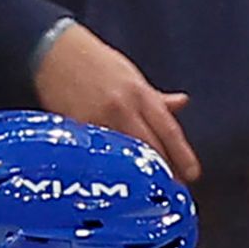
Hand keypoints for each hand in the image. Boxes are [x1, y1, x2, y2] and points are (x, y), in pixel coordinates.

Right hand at [33, 21, 196, 181]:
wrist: (57, 53)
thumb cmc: (95, 63)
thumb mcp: (131, 76)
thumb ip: (155, 97)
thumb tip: (180, 104)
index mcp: (139, 93)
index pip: (167, 128)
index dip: (181, 153)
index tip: (192, 175)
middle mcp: (122, 107)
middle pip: (150, 146)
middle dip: (163, 170)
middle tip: (171, 192)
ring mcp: (98, 120)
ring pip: (124, 155)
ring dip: (137, 176)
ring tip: (146, 194)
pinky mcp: (77, 130)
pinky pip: (97, 155)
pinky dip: (108, 170)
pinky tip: (114, 184)